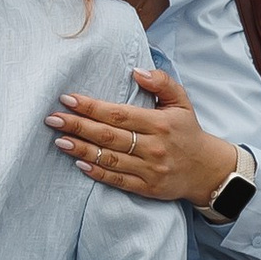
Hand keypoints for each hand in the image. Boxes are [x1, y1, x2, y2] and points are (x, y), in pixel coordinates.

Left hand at [51, 65, 242, 209]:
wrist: (207, 170)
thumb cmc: (188, 131)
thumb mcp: (181, 102)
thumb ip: (162, 82)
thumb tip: (136, 71)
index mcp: (159, 123)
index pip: (118, 114)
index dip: (91, 107)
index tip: (68, 99)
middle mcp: (153, 147)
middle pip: (108, 136)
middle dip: (77, 126)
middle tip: (52, 119)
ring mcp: (149, 169)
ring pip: (108, 159)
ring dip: (81, 150)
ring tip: (59, 140)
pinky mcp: (147, 188)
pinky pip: (117, 180)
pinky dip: (97, 172)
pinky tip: (79, 163)